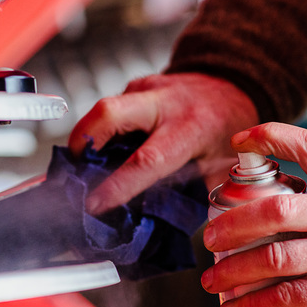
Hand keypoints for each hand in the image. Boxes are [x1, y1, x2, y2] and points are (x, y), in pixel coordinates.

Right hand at [68, 73, 257, 214]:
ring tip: (83, 167)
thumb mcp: (219, 168)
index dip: (116, 185)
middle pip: (109, 113)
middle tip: (73, 172)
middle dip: (83, 142)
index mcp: (192, 128)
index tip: (94, 204)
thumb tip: (152, 221)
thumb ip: (187, 192)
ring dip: (87, 139)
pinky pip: (109, 110)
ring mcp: (148, 88)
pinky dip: (100, 132)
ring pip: (103, 109)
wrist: (233, 87)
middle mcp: (167, 102)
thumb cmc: (227, 132)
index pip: (146, 160)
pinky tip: (102, 151)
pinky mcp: (136, 86)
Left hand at [200, 122, 306, 306]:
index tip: (239, 141)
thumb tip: (282, 201)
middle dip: (232, 223)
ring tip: (212, 281)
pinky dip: (253, 305)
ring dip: (233, 271)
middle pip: (275, 210)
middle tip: (210, 236)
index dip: (270, 137)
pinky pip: (286, 298)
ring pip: (274, 258)